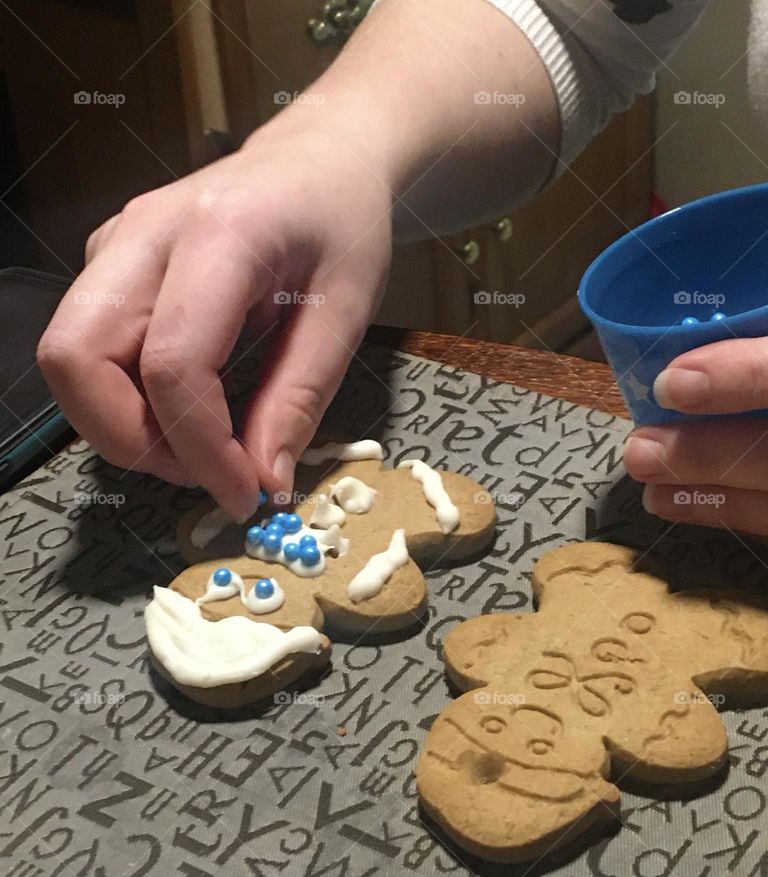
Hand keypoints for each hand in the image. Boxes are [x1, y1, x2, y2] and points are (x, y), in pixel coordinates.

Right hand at [38, 107, 392, 520]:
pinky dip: (126, 395)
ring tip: (201, 446)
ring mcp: (116, 242)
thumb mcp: (346, 312)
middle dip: (130, 439)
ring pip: (70, 355)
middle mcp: (143, 232)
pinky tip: (188, 406)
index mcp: (219, 235)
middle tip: (205, 472)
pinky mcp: (110, 261)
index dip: (201, 448)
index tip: (243, 494)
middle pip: (77, 357)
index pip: (173, 363)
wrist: (321, 157)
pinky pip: (91, 343)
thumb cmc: (344, 223)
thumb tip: (263, 480)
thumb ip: (300, 397)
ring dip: (122, 423)